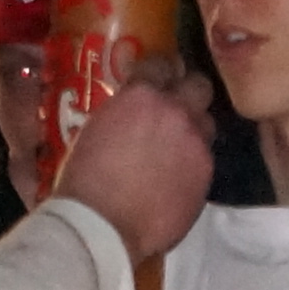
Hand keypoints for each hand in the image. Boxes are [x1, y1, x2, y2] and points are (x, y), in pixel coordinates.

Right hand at [50, 63, 215, 258]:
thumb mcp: (90, 133)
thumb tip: (127, 114)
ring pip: (207, 122)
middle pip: (198, 84)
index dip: (158, 70)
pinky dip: (192, 162)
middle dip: (187, 92)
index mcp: (140, 95)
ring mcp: (195, 142)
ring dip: (193, 129)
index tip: (154, 78)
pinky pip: (205, 157)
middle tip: (174, 106)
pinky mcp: (206, 173)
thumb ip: (116, 114)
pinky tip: (175, 177)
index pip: (160, 63)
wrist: (100, 227)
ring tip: (176, 146)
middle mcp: (175, 111)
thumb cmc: (81, 182)